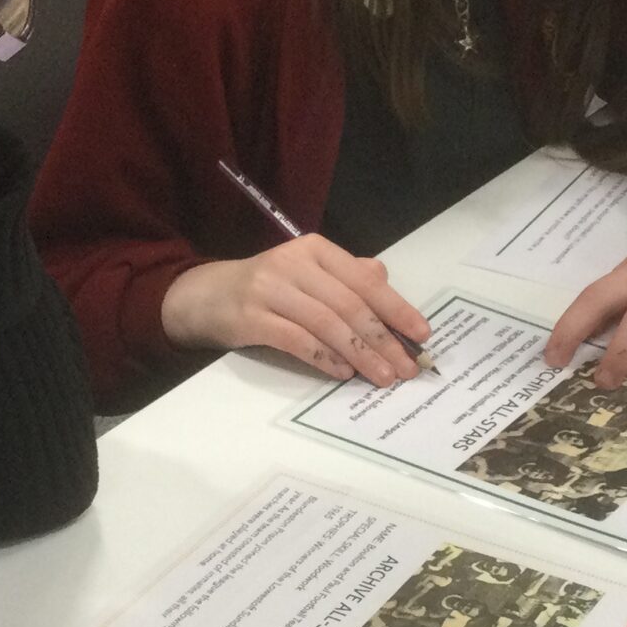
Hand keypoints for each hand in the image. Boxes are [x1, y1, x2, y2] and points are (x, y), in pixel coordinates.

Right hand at [159, 234, 429, 385]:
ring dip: (360, 354)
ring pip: (326, 323)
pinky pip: (296, 340)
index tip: (421, 334)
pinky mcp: (251, 317)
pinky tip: (343, 373)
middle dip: (383, 339)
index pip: (364, 280)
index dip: (396, 308)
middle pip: (349, 304)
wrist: (204, 296)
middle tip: (406, 367)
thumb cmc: (266, 288)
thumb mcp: (306, 274)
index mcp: (315, 250)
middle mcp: (294, 264)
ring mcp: (270, 290)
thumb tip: (383, 278)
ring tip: (381, 376)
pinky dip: (323, 358)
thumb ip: (345, 276)